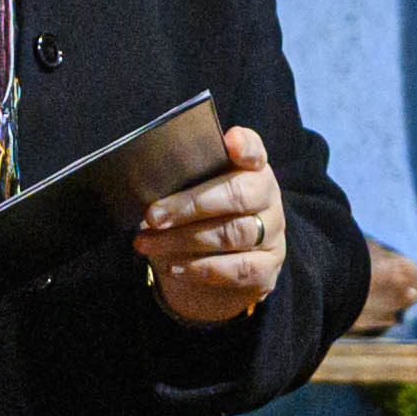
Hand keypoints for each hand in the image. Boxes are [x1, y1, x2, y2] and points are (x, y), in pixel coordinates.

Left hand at [134, 125, 294, 326]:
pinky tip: (173, 267)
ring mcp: (272, 234)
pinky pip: (238, 269)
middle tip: (154, 216)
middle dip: (191, 205)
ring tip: (147, 243)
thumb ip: (178, 183)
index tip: (230, 141)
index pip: (254, 151)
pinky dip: (201, 268)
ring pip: (233, 234)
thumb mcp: (186, 197)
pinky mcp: (268, 268)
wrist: (209, 274)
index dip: (245, 146)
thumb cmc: (193, 221)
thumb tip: (144, 182)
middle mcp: (268, 198)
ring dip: (183, 239)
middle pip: (239, 194)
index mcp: (250, 170)